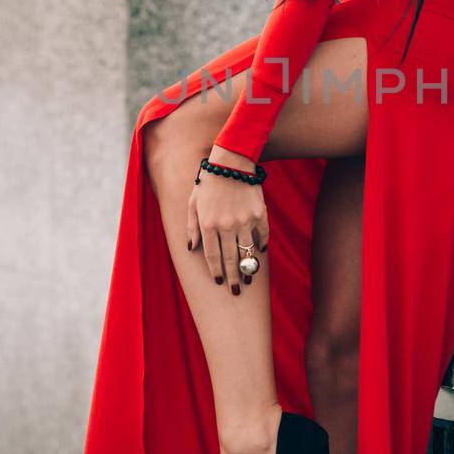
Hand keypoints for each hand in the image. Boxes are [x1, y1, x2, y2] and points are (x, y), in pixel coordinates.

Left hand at [188, 148, 269, 295]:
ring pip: (247, 250)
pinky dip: (262, 245)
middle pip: (230, 259)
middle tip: (236, 291)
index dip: (216, 271)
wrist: (231, 161)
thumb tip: (191, 248)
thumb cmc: (208, 182)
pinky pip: (262, 235)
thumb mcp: (193, 203)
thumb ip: (191, 227)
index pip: (212, 256)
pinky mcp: (259, 213)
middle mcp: (226, 225)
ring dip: (248, 267)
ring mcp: (245, 220)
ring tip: (249, 278)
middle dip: (233, 278)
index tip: (219, 282)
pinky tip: (260, 253)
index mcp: (208, 224)